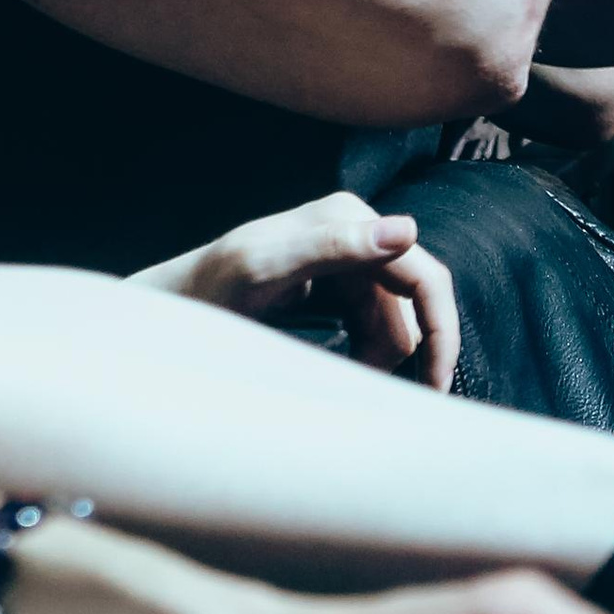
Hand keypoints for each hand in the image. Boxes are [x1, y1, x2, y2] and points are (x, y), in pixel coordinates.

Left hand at [131, 191, 459, 389]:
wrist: (173, 309)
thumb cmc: (210, 288)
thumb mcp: (265, 268)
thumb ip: (332, 245)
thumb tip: (407, 229)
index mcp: (347, 218)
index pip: (423, 275)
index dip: (439, 333)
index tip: (433, 388)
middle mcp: (355, 232)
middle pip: (414, 306)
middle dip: (402, 352)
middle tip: (379, 394)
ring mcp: (347, 260)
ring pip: (395, 323)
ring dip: (378, 358)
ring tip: (339, 379)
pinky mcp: (338, 286)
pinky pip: (375, 327)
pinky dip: (366, 355)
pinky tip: (340, 368)